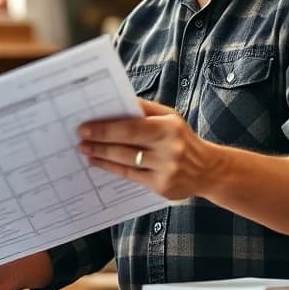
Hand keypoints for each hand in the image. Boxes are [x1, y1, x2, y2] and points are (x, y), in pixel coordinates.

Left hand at [78, 98, 224, 200]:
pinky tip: (99, 163)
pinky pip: (131, 177)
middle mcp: (169, 150)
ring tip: (86, 151)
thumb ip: (145, 109)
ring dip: (102, 157)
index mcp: (169, 128)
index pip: (131, 128)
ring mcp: (166, 171)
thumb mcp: (170, 118)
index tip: (85, 127)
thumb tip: (116, 101)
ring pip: (126, 163)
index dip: (106, 128)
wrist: (209, 170)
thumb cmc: (182, 139)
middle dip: (99, 143)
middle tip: (80, 140)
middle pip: (126, 147)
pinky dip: (112, 169)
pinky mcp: (162, 188)